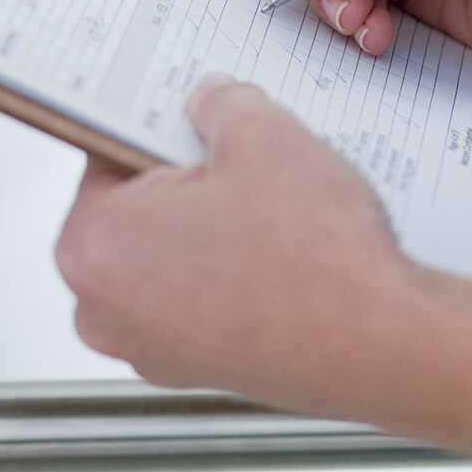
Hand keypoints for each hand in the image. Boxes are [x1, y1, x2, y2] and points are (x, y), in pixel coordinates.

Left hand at [56, 74, 419, 410]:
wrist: (381, 347)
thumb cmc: (312, 261)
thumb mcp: (263, 135)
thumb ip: (222, 103)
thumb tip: (212, 102)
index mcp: (91, 247)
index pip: (106, 154)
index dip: (162, 123)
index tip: (193, 114)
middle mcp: (104, 311)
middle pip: (141, 209)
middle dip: (191, 179)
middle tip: (247, 160)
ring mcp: (154, 349)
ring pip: (179, 252)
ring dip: (220, 223)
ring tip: (279, 207)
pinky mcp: (204, 369)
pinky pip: (209, 294)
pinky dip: (241, 268)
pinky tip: (290, 250)